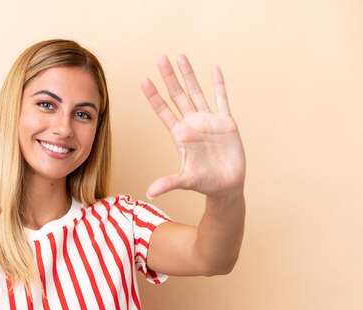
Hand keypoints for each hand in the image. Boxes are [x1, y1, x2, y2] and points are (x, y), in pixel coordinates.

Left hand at [140, 54, 245, 197]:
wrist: (226, 186)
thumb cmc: (204, 183)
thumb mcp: (185, 181)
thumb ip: (168, 183)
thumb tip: (150, 192)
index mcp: (180, 135)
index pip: (163, 110)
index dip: (153, 95)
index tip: (143, 79)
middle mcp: (192, 124)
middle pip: (178, 95)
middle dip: (169, 77)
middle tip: (160, 58)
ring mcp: (208, 121)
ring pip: (196, 92)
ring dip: (189, 75)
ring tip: (180, 56)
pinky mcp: (226, 122)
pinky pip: (221, 99)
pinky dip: (218, 84)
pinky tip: (213, 69)